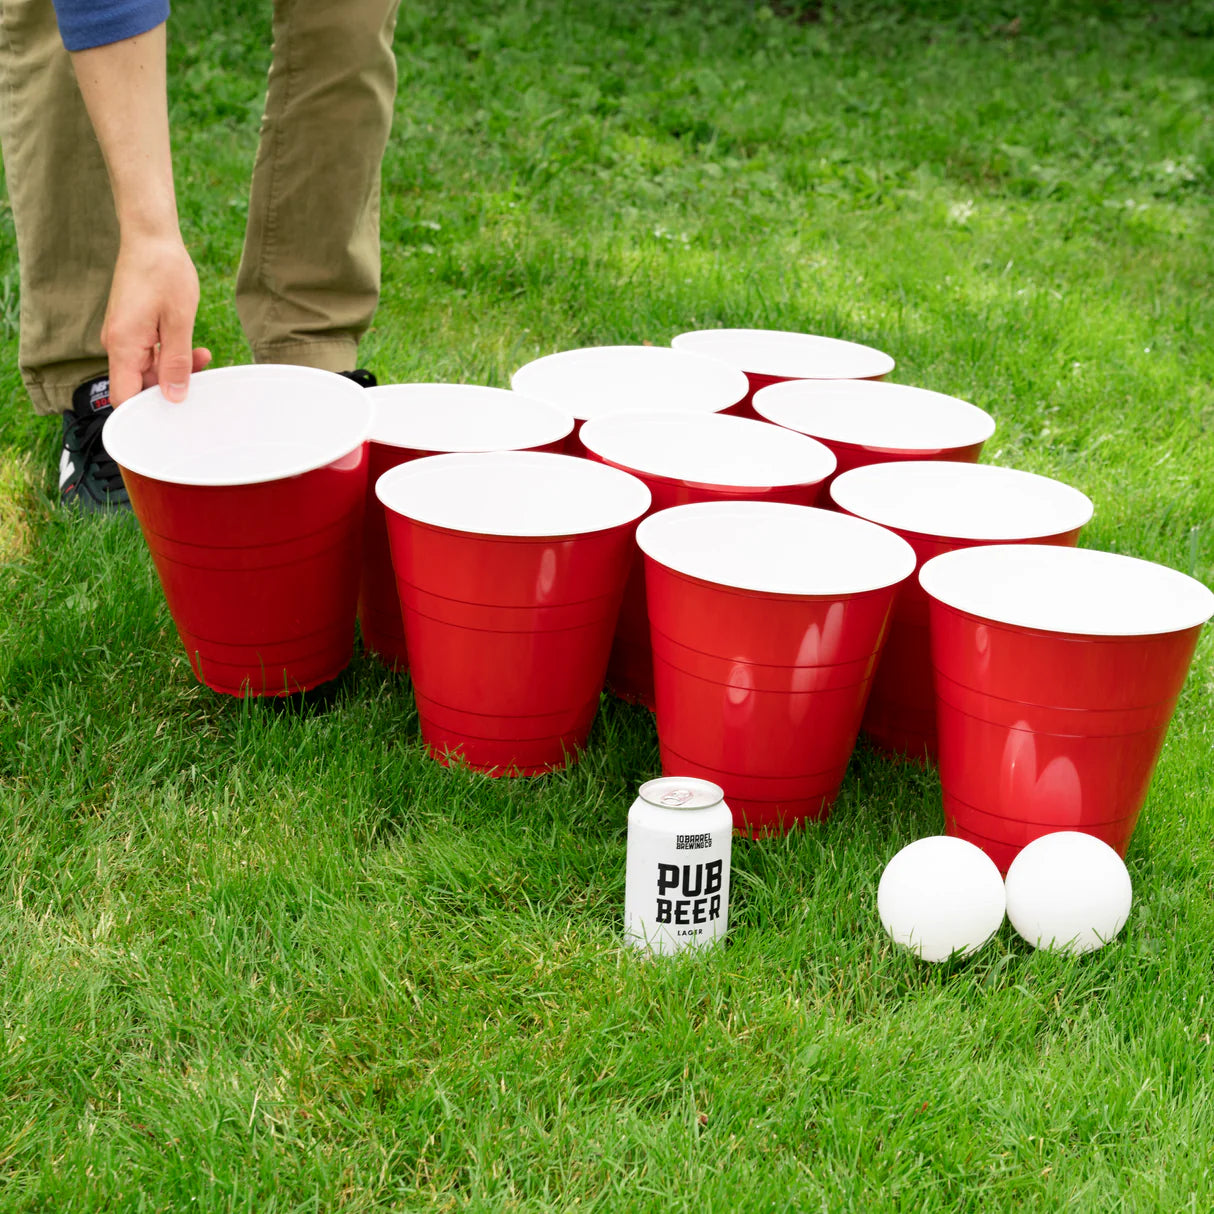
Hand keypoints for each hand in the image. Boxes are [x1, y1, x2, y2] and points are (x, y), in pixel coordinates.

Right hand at [101, 231, 211, 404]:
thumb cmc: (164, 273)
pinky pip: (149, 354)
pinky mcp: (132, 329)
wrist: (151, 238)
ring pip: (147, 371)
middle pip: (138, 386)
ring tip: (202, 356)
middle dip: (170, 389)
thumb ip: (176, 363)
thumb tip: (174, 396)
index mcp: (122, 345)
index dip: (145, 414)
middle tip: (201, 378)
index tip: (173, 418)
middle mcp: (117, 344)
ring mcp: (123, 336)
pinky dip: (170, 356)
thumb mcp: (179, 322)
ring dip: (175, 370)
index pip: (124, 398)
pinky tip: (193, 349)